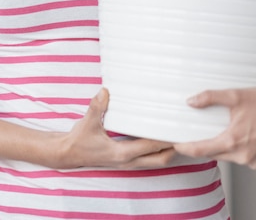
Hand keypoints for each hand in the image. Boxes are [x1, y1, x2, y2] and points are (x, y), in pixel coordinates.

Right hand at [52, 88, 176, 169]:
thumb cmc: (79, 140)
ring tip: (179, 136)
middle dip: (175, 148)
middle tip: (186, 133)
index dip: (166, 138)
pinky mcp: (127, 162)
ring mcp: (129, 164)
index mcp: (122, 153)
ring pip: (157, 162)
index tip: (178, 128)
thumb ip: (97, 107)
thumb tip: (105, 91)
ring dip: (169, 151)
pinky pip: (149, 159)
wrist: (69, 154)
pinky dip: (158, 151)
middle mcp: (129, 161)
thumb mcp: (87, 123)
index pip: (151, 146)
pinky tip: (161, 139)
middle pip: (162, 159)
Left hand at [173, 85, 255, 167]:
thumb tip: (189, 101)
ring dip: (224, 148)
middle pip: (215, 154)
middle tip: (197, 135)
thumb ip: (209, 97)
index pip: (201, 150)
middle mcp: (243, 156)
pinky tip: (244, 139)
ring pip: (230, 157)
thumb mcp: (235, 95)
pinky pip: (244, 159)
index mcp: (233, 141)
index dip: (186, 148)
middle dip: (205, 146)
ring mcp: (254, 161)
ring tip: (226, 132)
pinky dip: (240, 151)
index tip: (175, 145)